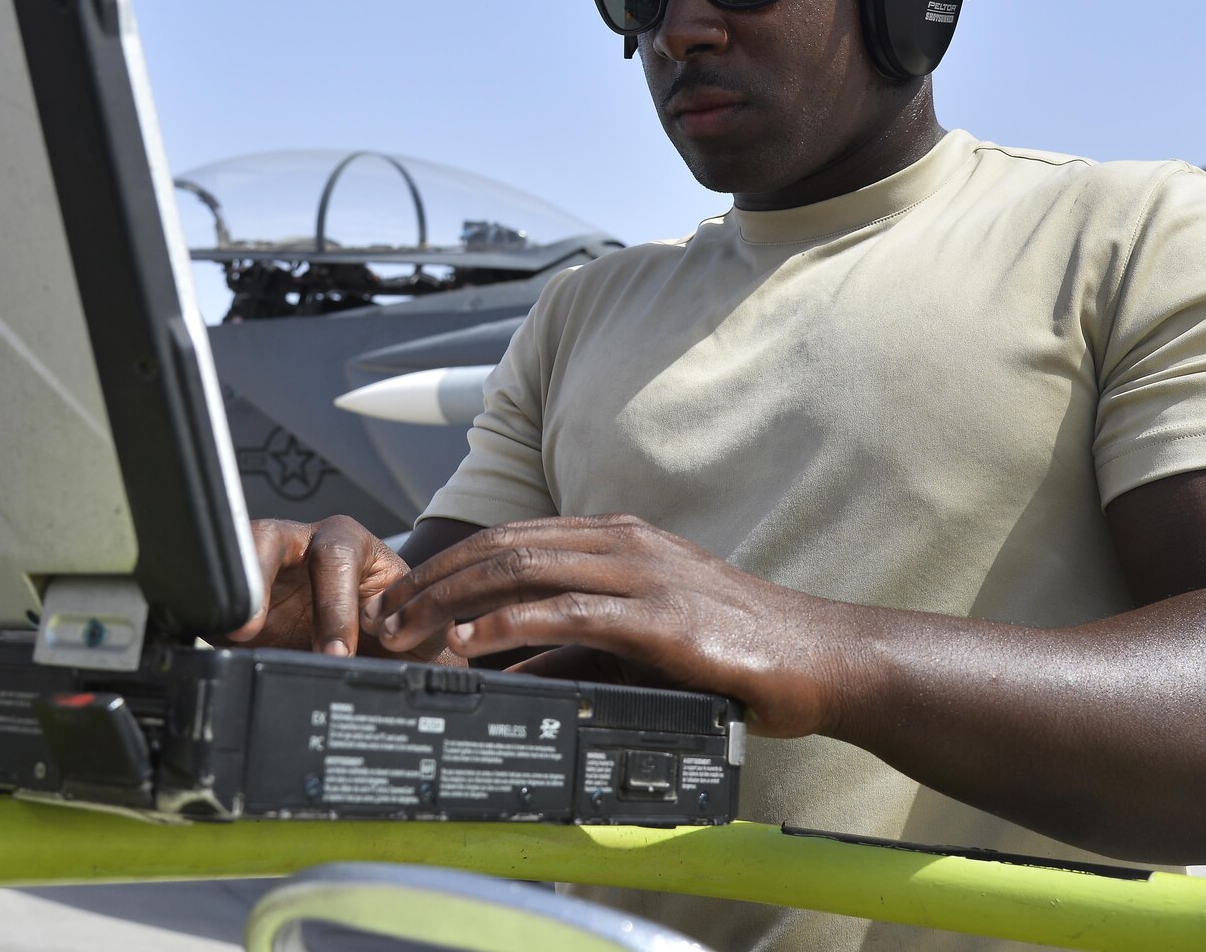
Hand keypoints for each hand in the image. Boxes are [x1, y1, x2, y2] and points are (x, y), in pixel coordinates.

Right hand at [226, 516, 447, 660]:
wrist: (379, 657)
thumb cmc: (402, 632)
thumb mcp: (419, 626)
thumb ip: (409, 626)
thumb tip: (388, 639)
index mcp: (349, 542)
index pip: (334, 556)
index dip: (333, 604)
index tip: (335, 652)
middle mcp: (301, 547)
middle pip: (267, 538)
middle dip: (260, 579)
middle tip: (254, 628)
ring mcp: (263, 573)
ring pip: (235, 560)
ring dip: (233, 595)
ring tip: (234, 632)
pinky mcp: (239, 603)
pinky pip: (217, 601)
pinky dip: (215, 617)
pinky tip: (221, 639)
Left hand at [367, 513, 856, 736]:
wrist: (821, 658)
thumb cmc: (738, 650)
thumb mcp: (643, 641)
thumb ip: (576, 647)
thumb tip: (508, 667)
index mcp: (619, 539)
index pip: (513, 538)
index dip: (450, 563)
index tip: (404, 596)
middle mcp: (624, 543)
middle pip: (503, 546)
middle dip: (434, 578)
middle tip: (385, 615)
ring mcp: (642, 574)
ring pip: (523, 569)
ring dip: (452, 598)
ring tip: (406, 629)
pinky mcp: (660, 619)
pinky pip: (568, 612)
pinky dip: (509, 624)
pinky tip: (471, 640)